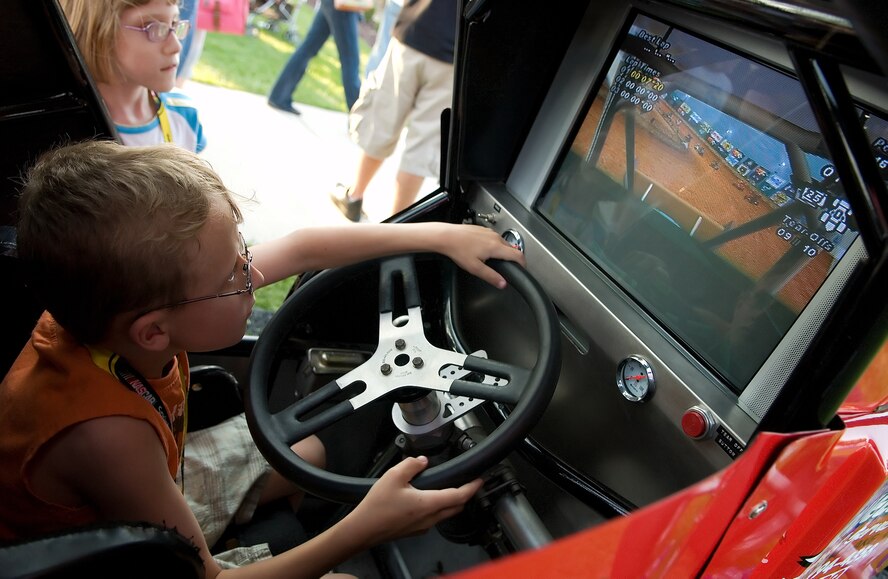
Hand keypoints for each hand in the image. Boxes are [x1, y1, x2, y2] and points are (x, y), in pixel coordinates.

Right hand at [344, 456, 482, 545]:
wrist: (363, 529)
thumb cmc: (377, 507)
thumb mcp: (394, 476)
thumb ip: (412, 464)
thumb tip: (422, 460)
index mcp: (428, 504)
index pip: (459, 496)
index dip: (472, 487)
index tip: (479, 480)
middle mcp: (429, 518)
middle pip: (456, 507)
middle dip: (465, 495)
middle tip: (468, 483)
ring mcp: (423, 527)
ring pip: (445, 514)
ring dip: (452, 502)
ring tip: (450, 488)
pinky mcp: (415, 530)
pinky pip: (433, 519)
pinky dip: (438, 508)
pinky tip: (427, 499)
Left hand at [436, 224, 525, 288]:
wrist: (447, 236)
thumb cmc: (458, 250)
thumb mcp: (475, 268)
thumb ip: (491, 276)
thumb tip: (502, 283)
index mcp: (496, 247)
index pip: (517, 255)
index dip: (523, 263)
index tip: (523, 268)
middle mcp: (495, 237)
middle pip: (511, 249)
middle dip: (512, 258)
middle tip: (508, 267)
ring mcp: (489, 232)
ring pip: (502, 242)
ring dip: (503, 251)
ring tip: (494, 260)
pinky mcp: (483, 229)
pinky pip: (494, 238)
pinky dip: (494, 245)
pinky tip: (484, 250)